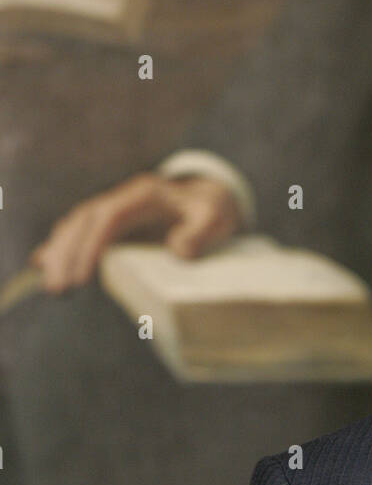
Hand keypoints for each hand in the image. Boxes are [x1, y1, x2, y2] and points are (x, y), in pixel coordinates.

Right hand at [30, 174, 243, 292]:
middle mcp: (122, 198)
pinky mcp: (108, 221)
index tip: (83, 278)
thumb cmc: (211, 210)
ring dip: (59, 252)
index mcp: (144, 195)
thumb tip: (178, 251)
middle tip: (58, 290)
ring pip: (75, 225)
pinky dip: (59, 245)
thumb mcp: (216, 218)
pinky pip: (77, 229)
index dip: (93, 245)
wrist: (208, 198)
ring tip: (52, 285)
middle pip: (84, 221)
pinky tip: (42, 262)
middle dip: (67, 254)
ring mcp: (112, 208)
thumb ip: (202, 232)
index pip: (110, 218)